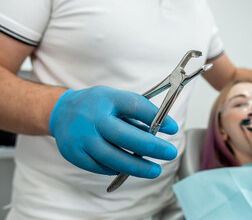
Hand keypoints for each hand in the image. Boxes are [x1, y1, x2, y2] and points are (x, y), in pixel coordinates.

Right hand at [49, 86, 177, 177]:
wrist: (61, 112)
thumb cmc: (96, 106)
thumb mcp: (115, 100)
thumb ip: (136, 114)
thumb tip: (160, 131)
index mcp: (107, 99)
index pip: (134, 105)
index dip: (155, 117)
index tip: (172, 128)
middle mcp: (92, 117)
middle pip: (124, 136)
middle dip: (151, 147)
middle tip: (170, 153)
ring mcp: (81, 137)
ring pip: (112, 157)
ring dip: (137, 167)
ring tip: (155, 170)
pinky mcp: (74, 154)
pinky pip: (100, 167)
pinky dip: (117, 169)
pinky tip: (129, 168)